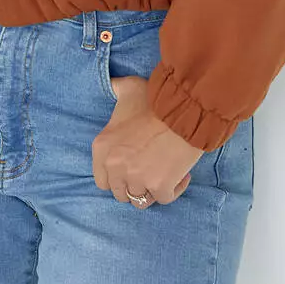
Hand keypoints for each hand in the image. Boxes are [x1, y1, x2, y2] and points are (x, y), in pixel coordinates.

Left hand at [92, 74, 204, 207]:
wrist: (182, 108)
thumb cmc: (155, 98)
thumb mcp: (127, 87)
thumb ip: (115, 88)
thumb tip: (112, 83)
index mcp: (102, 147)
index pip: (102, 180)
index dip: (117, 177)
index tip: (131, 168)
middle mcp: (115, 166)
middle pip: (120, 193)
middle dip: (134, 184)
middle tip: (149, 171)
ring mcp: (136, 178)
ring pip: (141, 200)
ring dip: (152, 190)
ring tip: (163, 173)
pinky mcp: (159, 187)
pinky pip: (164, 199)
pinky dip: (174, 189)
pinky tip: (180, 174)